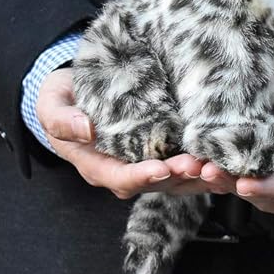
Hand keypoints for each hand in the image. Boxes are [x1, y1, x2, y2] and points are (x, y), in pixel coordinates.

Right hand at [35, 69, 209, 197]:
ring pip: (173, 179)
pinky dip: (203, 164)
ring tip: (216, 165)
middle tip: (198, 165)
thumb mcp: (51, 104)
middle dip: (177, 177)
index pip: (119, 178)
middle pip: (153, 183)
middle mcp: (121, 169)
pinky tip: (222, 158)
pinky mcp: (160, 149)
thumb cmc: (61, 99)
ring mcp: (142, 161)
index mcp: (95, 165)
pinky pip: (181, 163)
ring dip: (196, 176)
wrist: (73, 90)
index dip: (141, 177)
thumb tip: (86, 130)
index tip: (160, 169)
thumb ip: (62, 119)